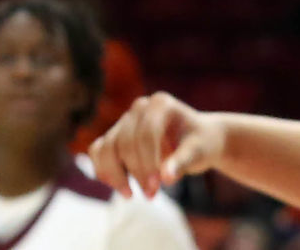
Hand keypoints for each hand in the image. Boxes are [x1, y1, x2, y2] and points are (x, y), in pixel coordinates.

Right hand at [88, 92, 226, 197]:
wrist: (197, 139)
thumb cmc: (201, 144)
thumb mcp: (199, 151)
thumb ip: (182, 162)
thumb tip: (166, 179)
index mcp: (160, 104)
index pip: (145, 133)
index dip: (147, 161)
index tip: (156, 187)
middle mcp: (138, 108)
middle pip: (125, 142)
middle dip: (135, 171)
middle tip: (151, 195)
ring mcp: (124, 121)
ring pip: (106, 147)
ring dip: (114, 174)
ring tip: (129, 195)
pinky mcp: (115, 135)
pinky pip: (98, 151)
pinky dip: (103, 169)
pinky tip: (117, 186)